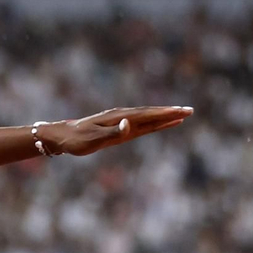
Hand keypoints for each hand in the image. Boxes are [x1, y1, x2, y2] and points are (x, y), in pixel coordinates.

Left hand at [38, 106, 193, 156]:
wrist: (62, 136)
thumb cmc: (76, 141)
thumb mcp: (93, 140)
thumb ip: (112, 133)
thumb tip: (129, 124)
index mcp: (119, 118)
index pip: (147, 115)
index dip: (165, 114)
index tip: (182, 112)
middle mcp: (122, 117)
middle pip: (151, 113)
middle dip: (170, 112)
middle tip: (190, 111)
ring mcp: (121, 121)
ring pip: (147, 117)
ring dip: (164, 116)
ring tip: (181, 115)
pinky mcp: (118, 127)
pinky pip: (140, 123)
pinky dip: (153, 122)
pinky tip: (160, 123)